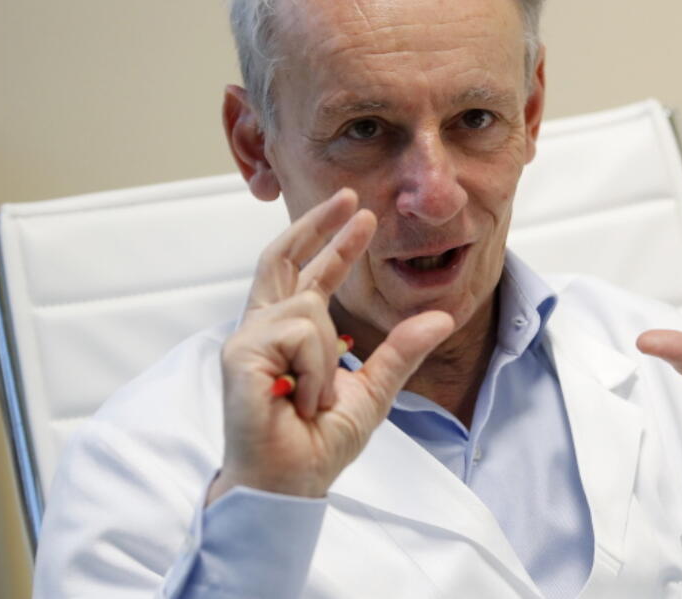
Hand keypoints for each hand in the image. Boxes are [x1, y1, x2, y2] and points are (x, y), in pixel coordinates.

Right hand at [209, 188, 453, 500]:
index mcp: (289, 332)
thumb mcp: (374, 389)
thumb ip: (401, 350)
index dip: (333, 240)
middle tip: (351, 198)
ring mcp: (247, 338)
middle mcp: (263, 327)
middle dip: (317, 224)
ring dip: (327, 355)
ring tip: (315, 398)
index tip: (360, 213)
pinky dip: (313, 369)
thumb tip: (441, 317)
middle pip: (282, 256)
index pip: (308, 273)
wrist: (291, 482)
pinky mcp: (240, 354)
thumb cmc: (317, 442)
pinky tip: (299, 400)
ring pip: (309, 306)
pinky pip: (299, 332)